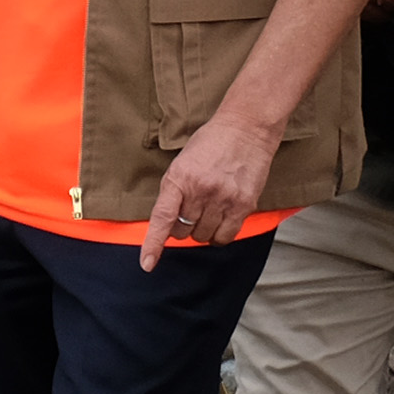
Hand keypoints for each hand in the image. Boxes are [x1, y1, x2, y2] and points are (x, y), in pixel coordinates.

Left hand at [140, 113, 279, 270]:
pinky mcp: (244, 204)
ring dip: (201, 231)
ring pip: (203, 236)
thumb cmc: (210, 144)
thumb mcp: (181, 164)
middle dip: (181, 226)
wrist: (245, 129)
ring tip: (207, 210)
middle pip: (182, 231)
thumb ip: (173, 192)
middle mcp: (201, 191)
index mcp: (179, 179)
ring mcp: (224, 199)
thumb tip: (168, 223)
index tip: (147, 263)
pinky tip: (220, 222)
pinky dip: (219, 235)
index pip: (162, 218)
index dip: (153, 244)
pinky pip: (227, 236)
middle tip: (190, 210)